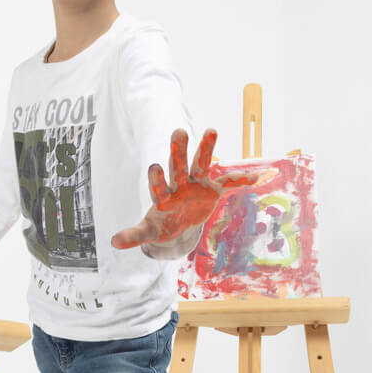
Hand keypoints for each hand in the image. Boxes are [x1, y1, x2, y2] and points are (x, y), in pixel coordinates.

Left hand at [110, 128, 258, 250]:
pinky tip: (258, 176)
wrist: (176, 225)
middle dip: (178, 150)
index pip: (158, 184)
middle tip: (178, 131)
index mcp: (163, 195)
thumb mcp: (148, 232)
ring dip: (206, 148)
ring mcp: (196, 184)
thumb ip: (134, 235)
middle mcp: (179, 185)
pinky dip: (242, 180)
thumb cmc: (161, 224)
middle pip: (177, 165)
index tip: (153, 167)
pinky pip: (228, 183)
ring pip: (201, 163)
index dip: (156, 177)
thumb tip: (113, 242)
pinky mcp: (212, 189)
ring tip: (212, 130)